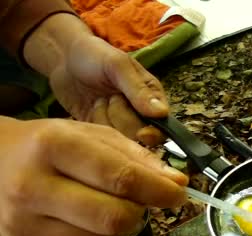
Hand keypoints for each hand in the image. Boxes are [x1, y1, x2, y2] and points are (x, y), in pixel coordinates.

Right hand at [0, 117, 187, 235]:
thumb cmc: (47, 143)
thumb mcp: (90, 134)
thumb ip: (136, 157)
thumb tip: (177, 183)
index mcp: (54, 146)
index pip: (120, 177)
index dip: (158, 190)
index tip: (180, 194)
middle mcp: (32, 185)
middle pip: (113, 217)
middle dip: (139, 211)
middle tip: (140, 201)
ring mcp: (22, 220)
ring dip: (117, 225)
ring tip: (103, 203)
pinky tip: (80, 216)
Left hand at [46, 34, 167, 145]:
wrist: (62, 57)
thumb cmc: (95, 55)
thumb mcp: (118, 66)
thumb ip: (139, 90)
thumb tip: (162, 113)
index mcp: (152, 97)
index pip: (162, 125)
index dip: (153, 133)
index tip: (142, 134)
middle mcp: (139, 113)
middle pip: (139, 134)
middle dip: (122, 117)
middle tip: (110, 97)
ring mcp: (119, 122)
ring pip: (119, 138)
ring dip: (106, 118)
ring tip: (99, 100)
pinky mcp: (100, 128)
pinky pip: (101, 138)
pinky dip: (94, 124)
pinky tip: (90, 107)